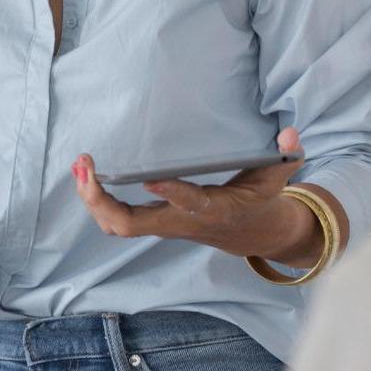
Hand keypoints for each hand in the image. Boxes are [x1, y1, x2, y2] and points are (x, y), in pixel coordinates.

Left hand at [72, 127, 316, 259]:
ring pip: (117, 226)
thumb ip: (286, 156)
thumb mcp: (278, 177)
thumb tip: (291, 134)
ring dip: (92, 200)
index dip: (170, 193)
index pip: (188, 203)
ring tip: (78, 168)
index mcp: (212, 208)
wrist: (256, 236)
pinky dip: (97, 202)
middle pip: (130, 224)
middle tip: (84, 166)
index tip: (150, 178)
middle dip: (101, 199)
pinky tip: (86, 178)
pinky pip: (116, 221)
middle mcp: (180, 222)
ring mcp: (164, 225)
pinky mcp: (154, 223)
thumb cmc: (261, 199)